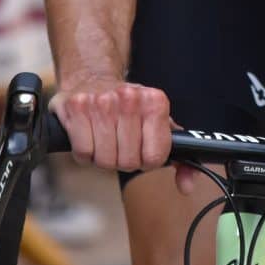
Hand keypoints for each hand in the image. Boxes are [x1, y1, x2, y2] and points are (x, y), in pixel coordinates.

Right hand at [50, 79, 172, 173]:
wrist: (93, 77)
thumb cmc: (129, 107)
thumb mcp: (159, 124)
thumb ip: (180, 158)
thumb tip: (187, 186)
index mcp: (155, 102)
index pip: (155, 157)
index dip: (146, 161)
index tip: (141, 150)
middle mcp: (130, 98)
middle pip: (128, 162)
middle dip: (123, 160)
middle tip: (120, 144)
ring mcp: (102, 102)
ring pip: (105, 160)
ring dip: (104, 157)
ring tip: (105, 139)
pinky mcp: (76, 107)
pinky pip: (83, 153)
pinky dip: (85, 152)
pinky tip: (89, 136)